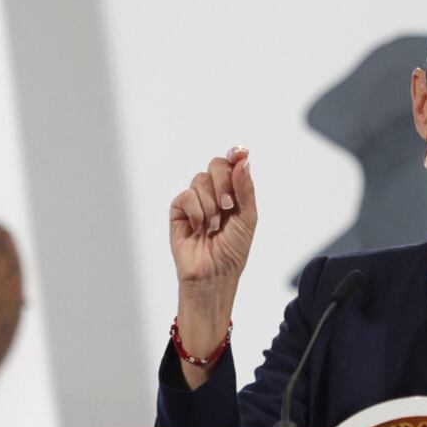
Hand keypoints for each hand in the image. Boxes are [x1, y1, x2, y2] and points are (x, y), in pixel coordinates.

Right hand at [169, 147, 256, 292]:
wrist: (214, 273)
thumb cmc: (233, 250)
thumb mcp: (247, 218)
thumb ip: (245, 189)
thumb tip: (243, 160)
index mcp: (234, 193)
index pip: (233, 165)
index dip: (236, 155)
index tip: (240, 153)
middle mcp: (215, 193)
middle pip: (216, 166)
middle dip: (223, 184)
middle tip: (228, 206)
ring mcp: (196, 200)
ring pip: (201, 180)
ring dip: (211, 205)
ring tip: (214, 226)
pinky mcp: (179, 210)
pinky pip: (186, 196)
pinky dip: (196, 212)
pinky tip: (199, 228)